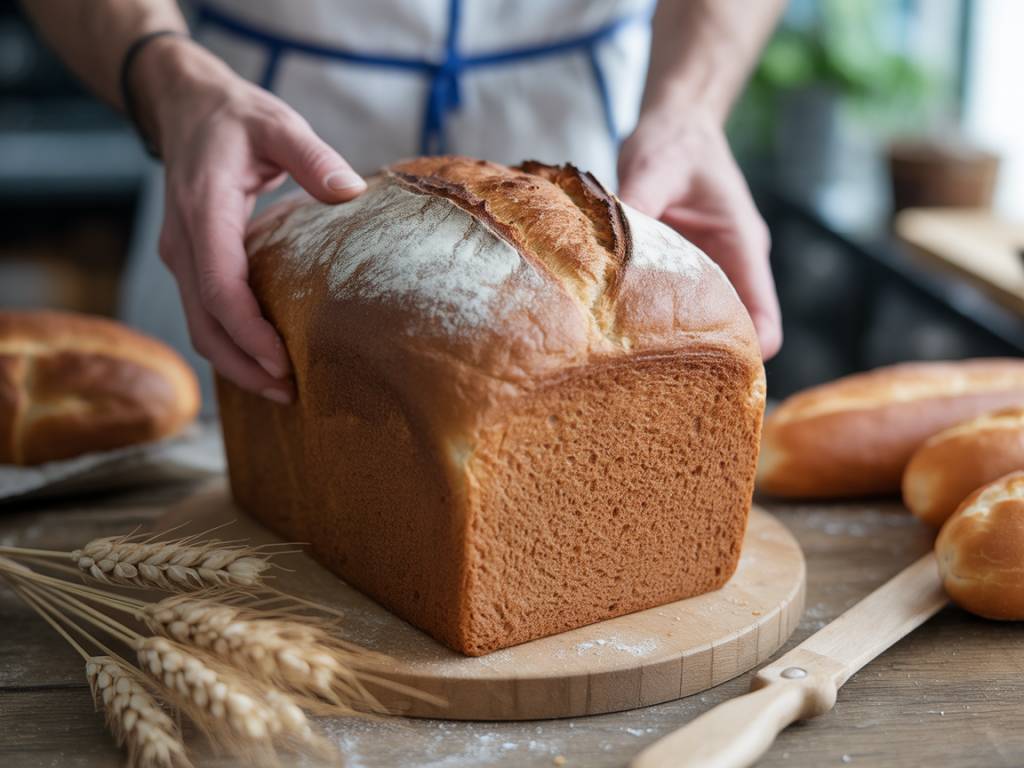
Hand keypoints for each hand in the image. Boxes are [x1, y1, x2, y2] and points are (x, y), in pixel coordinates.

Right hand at [135, 38, 366, 401]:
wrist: (185, 108)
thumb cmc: (235, 118)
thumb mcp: (277, 123)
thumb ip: (311, 156)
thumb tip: (351, 191)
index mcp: (203, 211)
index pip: (218, 286)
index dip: (247, 331)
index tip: (282, 362)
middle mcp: (184, 242)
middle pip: (204, 323)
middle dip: (244, 365)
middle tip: (291, 393)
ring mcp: (182, 255)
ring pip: (200, 326)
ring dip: (236, 363)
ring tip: (283, 389)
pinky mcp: (190, 262)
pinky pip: (205, 314)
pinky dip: (231, 344)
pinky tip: (266, 360)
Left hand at [617, 107, 781, 358]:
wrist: (674, 123)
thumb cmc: (674, 140)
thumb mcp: (654, 166)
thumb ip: (636, 203)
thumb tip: (607, 245)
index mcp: (742, 245)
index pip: (763, 317)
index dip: (748, 354)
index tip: (715, 380)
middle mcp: (731, 264)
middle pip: (735, 331)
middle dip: (707, 361)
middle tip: (663, 385)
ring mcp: (708, 269)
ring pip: (704, 323)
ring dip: (680, 344)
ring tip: (640, 369)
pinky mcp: (682, 269)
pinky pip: (677, 306)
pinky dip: (656, 322)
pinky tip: (622, 335)